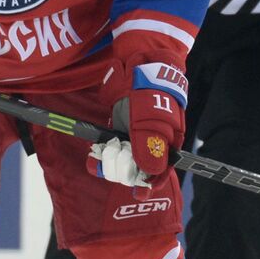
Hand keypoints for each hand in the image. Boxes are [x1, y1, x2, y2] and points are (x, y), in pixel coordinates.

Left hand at [86, 61, 187, 187]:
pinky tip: (94, 157)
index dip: (149, 185)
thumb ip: (150, 146)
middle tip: (119, 152)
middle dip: (124, 168)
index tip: (138, 194)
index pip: (160, 172)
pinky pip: (107, 154)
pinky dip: (99, 158)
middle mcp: (149, 145)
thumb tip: (151, 174)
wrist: (136, 64)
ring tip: (107, 149)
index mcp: (166, 144)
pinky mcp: (117, 133)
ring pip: (120, 165)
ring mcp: (131, 140)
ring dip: (110, 162)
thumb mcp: (151, 120)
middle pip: (136, 172)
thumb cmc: (150, 92)